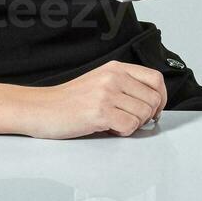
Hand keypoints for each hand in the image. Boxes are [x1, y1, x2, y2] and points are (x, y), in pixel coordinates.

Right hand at [25, 60, 166, 138]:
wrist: (40, 108)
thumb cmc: (69, 100)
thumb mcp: (100, 81)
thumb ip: (124, 86)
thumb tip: (152, 104)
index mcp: (116, 68)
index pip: (156, 79)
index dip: (161, 98)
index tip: (155, 109)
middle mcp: (114, 77)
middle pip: (153, 99)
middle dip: (147, 115)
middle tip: (130, 121)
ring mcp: (107, 93)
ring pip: (144, 114)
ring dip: (132, 124)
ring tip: (113, 123)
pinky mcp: (100, 112)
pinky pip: (129, 126)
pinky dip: (122, 132)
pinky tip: (108, 128)